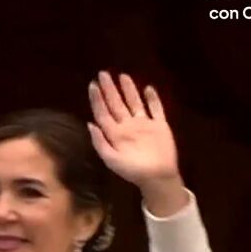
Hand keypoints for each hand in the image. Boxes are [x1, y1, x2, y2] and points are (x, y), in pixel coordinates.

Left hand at [87, 71, 180, 187]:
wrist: (157, 177)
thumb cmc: (133, 171)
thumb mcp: (111, 159)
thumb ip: (100, 142)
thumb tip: (90, 123)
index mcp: (115, 134)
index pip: (103, 113)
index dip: (97, 99)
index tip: (92, 85)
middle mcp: (128, 126)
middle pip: (116, 104)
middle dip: (109, 89)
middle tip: (102, 73)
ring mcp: (144, 125)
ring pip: (134, 103)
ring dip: (128, 90)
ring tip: (122, 76)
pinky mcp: (160, 126)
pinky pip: (156, 109)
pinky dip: (153, 99)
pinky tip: (148, 88)